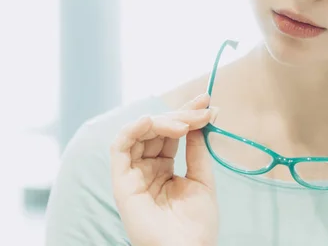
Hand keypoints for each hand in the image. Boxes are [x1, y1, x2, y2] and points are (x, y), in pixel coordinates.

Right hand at [110, 94, 218, 245]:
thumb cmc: (196, 225)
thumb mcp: (202, 180)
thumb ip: (196, 150)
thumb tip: (200, 120)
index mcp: (163, 168)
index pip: (172, 133)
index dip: (187, 114)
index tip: (207, 102)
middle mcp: (146, 168)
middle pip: (157, 128)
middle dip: (180, 113)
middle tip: (203, 108)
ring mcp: (133, 173)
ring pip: (140, 132)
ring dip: (163, 120)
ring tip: (186, 123)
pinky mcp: (121, 181)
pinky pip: (119, 147)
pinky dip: (133, 129)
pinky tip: (151, 120)